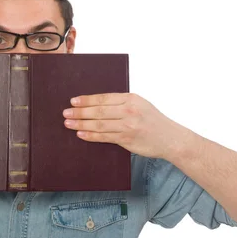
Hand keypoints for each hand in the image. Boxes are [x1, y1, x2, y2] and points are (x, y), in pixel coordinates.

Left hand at [62, 93, 189, 158]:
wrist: (170, 138)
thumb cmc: (153, 120)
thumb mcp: (140, 104)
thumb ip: (121, 103)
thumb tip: (95, 104)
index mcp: (131, 98)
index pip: (104, 98)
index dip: (87, 100)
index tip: (73, 101)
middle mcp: (129, 111)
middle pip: (99, 111)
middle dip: (80, 111)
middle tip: (66, 112)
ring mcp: (128, 125)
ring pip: (99, 124)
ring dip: (81, 124)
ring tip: (69, 123)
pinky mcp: (127, 139)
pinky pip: (105, 137)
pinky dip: (91, 135)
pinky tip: (81, 134)